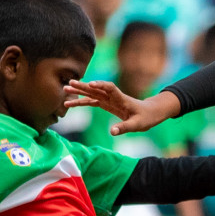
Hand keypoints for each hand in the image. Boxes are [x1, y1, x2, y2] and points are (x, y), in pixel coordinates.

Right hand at [63, 82, 178, 135]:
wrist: (149, 113)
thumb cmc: (146, 118)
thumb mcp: (137, 125)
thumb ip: (124, 127)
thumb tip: (112, 132)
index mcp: (122, 99)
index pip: (111, 88)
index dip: (101, 85)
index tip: (91, 84)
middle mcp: (114, 97)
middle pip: (97, 89)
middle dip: (84, 86)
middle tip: (70, 83)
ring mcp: (109, 100)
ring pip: (92, 94)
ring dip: (79, 92)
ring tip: (65, 90)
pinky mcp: (106, 104)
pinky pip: (92, 102)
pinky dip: (81, 102)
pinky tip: (70, 103)